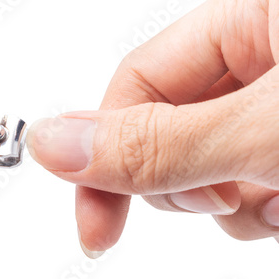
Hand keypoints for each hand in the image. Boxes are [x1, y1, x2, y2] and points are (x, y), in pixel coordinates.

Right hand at [27, 0, 278, 257]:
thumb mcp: (265, 129)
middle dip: (183, 185)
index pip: (137, 83)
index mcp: (248, 18)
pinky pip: (249, 186)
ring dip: (233, 205)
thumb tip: (53, 145)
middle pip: (168, 130)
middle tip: (222, 200)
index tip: (95, 225)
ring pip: (209, 168)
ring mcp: (278, 107)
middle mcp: (263, 57)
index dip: (107, 156)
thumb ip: (159, 143)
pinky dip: (264, 210)